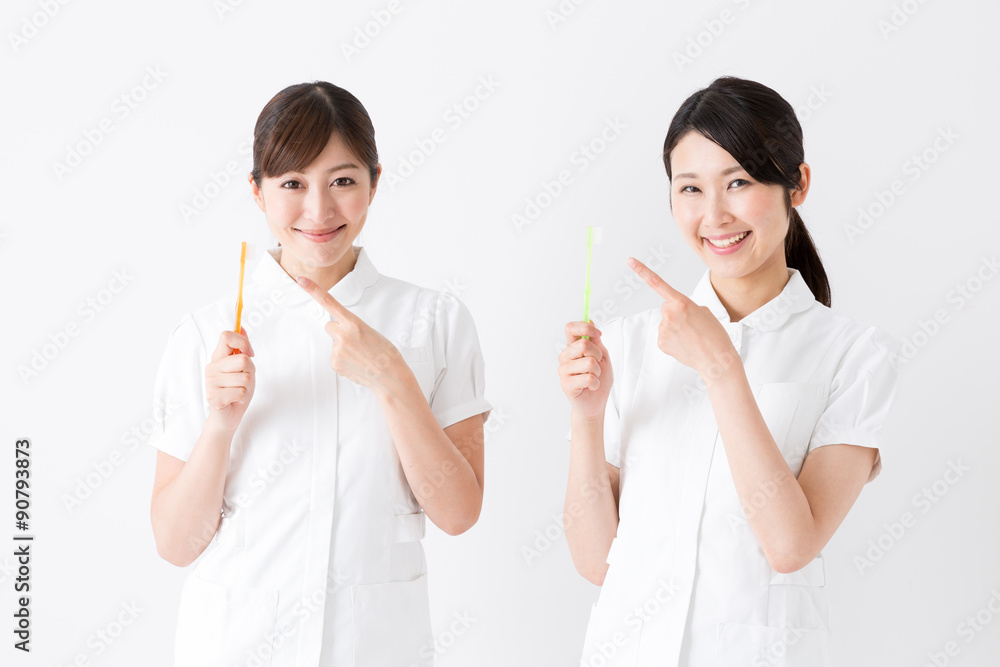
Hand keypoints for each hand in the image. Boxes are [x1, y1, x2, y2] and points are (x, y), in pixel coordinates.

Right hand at [205, 326, 255, 432]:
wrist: (228, 416)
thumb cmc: (237, 390)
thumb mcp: (243, 368)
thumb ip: (242, 349)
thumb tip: (241, 327)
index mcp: (218, 357)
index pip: (226, 336)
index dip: (243, 342)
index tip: (250, 353)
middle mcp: (212, 367)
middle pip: (243, 360)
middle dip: (250, 372)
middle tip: (243, 381)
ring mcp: (210, 382)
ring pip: (244, 378)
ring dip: (247, 387)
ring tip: (238, 391)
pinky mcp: (213, 397)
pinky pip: (240, 392)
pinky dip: (243, 397)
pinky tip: (234, 400)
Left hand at [295, 276, 405, 389]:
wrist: (390, 375)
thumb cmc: (384, 352)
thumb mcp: (369, 332)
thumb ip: (351, 328)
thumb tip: (339, 336)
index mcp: (353, 323)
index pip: (329, 302)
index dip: (313, 290)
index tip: (301, 280)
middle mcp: (342, 335)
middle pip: (329, 326)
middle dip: (338, 331)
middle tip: (356, 341)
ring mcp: (337, 350)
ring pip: (334, 343)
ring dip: (344, 347)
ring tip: (360, 355)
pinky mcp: (335, 363)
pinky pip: (334, 357)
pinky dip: (343, 360)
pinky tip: (356, 364)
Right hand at [558, 320, 612, 419]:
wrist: (596, 403)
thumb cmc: (598, 379)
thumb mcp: (602, 356)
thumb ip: (596, 340)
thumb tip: (590, 320)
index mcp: (572, 347)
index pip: (570, 328)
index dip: (584, 327)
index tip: (597, 334)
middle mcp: (565, 357)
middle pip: (583, 344)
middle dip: (598, 354)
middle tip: (597, 365)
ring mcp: (563, 370)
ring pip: (589, 362)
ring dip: (598, 372)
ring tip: (594, 377)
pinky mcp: (566, 384)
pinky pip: (588, 378)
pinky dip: (596, 383)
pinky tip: (591, 387)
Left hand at [627, 257, 738, 380]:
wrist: (717, 359)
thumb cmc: (714, 334)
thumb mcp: (704, 311)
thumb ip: (686, 306)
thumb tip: (676, 312)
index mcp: (681, 302)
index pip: (657, 283)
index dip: (642, 271)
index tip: (630, 260)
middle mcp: (669, 314)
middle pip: (666, 308)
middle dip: (676, 313)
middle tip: (692, 325)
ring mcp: (663, 329)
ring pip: (666, 323)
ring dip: (676, 327)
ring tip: (691, 336)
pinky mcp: (661, 342)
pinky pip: (664, 335)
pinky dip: (673, 339)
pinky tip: (685, 344)